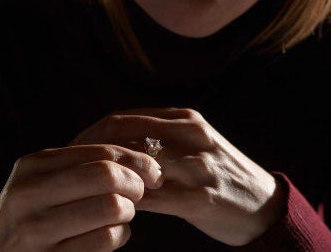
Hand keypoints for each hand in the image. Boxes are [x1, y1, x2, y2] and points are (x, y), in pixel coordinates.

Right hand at [0, 144, 162, 250]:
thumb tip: (137, 156)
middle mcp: (30, 192)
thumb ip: (75, 168)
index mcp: (32, 166)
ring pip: (112, 207)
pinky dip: (119, 237)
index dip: (137, 159)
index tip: (153, 172)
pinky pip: (106, 239)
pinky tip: (110, 237)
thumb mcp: (37, 187)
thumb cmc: (25, 223)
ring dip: (128, 213)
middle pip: (108, 174)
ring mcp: (37, 228)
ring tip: (122, 216)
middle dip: (136, 184)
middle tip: (141, 194)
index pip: (101, 150)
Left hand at [70, 108, 286, 245]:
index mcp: (184, 119)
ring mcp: (197, 165)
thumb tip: (109, 145)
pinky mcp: (201, 197)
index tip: (68, 153)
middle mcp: (190, 134)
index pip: (122, 119)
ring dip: (107, 180)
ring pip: (135, 166)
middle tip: (65, 174)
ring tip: (84, 194)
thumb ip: (157, 138)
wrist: (265, 206)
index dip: (89, 136)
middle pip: (123, 136)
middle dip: (88, 155)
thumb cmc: (219, 175)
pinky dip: (128, 203)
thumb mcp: (192, 144)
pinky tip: (113, 210)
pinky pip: (153, 198)